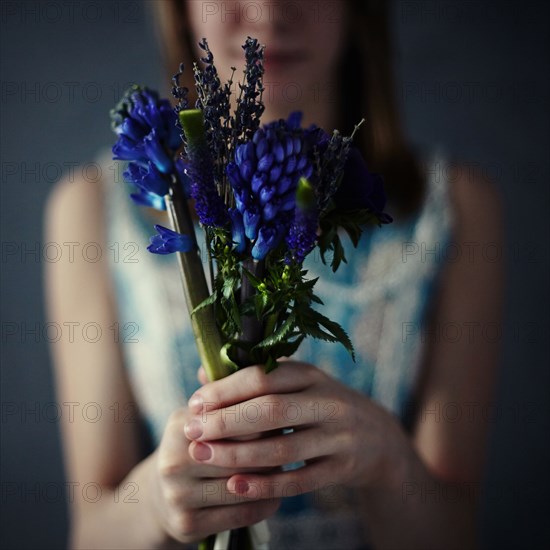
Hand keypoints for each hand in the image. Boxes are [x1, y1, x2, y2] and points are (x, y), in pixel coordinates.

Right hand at [148, 380, 280, 543]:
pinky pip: (241, 513)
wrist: (159, 496)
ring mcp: (178, 495)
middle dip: (270, 448)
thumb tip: (243, 354)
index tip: (284, 414)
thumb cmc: (195, 445)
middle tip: (294, 441)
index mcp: (180, 426)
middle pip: (241, 453)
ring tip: (288, 466)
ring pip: (244, 484)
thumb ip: (223, 391)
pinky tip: (275, 493)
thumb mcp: (200, 416)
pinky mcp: (188, 524)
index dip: (262, 416)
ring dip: (271, 477)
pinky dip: (264, 502)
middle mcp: (174, 461)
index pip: (233, 418)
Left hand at [185, 361, 407, 503]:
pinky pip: (299, 481)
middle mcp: (327, 401)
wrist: (377, 438)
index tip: (194, 402)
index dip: (226, 390)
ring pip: (282, 449)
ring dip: (237, 455)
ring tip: (202, 455)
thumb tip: (202, 372)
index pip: (264, 377)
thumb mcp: (297, 383)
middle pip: (271, 410)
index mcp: (310, 374)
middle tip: (190, 431)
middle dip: (225, 421)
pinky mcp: (342, 469)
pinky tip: (235, 485)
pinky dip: (265, 484)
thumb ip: (254, 377)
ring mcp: (338, 436)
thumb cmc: (321, 405)